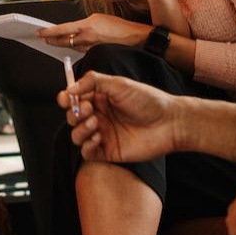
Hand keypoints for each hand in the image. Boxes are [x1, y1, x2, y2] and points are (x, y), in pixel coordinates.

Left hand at [37, 13, 147, 51]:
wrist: (135, 38)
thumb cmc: (120, 28)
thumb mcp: (99, 18)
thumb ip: (85, 24)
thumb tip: (75, 28)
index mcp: (87, 26)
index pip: (62, 29)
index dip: (48, 31)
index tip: (39, 32)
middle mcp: (87, 37)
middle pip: (63, 40)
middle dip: (51, 40)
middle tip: (42, 38)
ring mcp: (90, 47)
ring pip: (71, 46)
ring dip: (61, 43)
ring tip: (52, 41)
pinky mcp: (95, 53)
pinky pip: (80, 50)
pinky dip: (74, 47)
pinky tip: (70, 45)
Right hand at [57, 71, 182, 161]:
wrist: (170, 123)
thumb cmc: (148, 100)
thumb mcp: (119, 84)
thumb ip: (93, 82)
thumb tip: (70, 89)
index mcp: (100, 98)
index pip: (75, 98)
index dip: (66, 98)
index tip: (65, 98)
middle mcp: (99, 116)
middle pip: (73, 117)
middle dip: (75, 113)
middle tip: (88, 110)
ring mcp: (103, 134)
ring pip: (77, 135)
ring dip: (80, 129)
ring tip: (96, 123)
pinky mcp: (108, 151)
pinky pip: (87, 152)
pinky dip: (87, 146)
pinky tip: (98, 137)